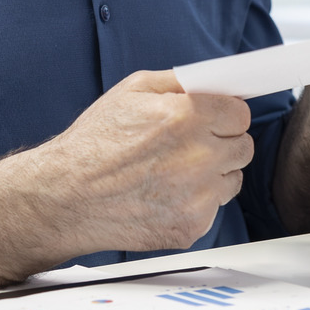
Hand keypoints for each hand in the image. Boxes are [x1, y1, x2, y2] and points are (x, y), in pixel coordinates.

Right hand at [0, 70, 253, 282]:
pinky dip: (195, 203)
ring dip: (212, 174)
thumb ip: (180, 83)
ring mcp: (197, 197)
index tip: (213, 119)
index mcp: (186, 117)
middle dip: (222, 142)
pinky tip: (164, 196)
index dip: (224, 115)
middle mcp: (198, 158)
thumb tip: (216, 82)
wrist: (65, 197)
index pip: (240, 114)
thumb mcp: (132, 91)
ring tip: (173, 172)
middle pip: (243, 147)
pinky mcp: (191, 227)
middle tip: (191, 145)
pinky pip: (213, 209)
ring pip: (232, 179)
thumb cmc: (95, 142)